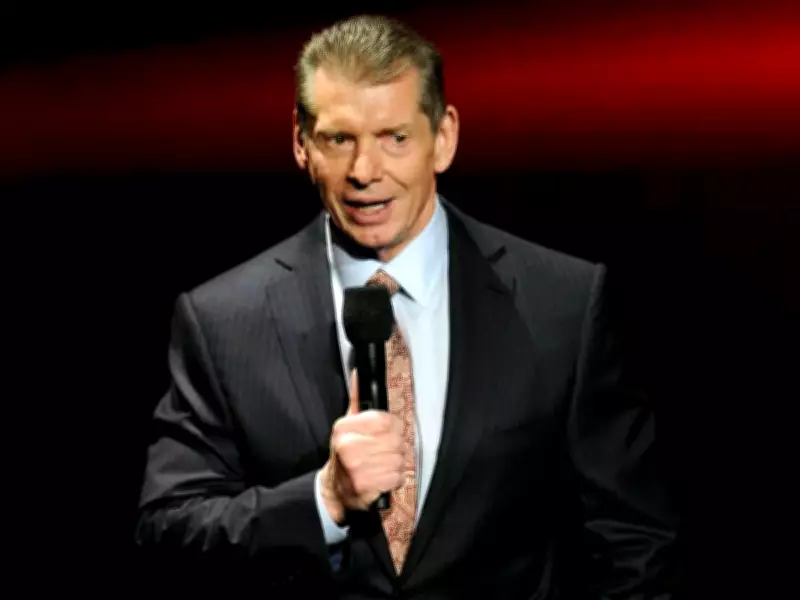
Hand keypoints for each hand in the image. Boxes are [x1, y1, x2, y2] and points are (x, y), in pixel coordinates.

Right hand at [320, 371, 404, 523]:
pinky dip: (394, 478)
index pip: (385, 420)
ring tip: (383, 464)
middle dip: (396, 447)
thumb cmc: (346, 453)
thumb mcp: (348, 424)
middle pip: (395, 440)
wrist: (335, 488)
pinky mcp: (364, 485)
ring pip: (398, 459)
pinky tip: (383, 477)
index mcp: (344, 427)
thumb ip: (357, 398)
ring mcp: (356, 466)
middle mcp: (348, 445)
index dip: (394, 426)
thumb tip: (358, 372)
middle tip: (386, 451)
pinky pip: (396, 477)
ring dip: (396, 464)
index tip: (391, 431)